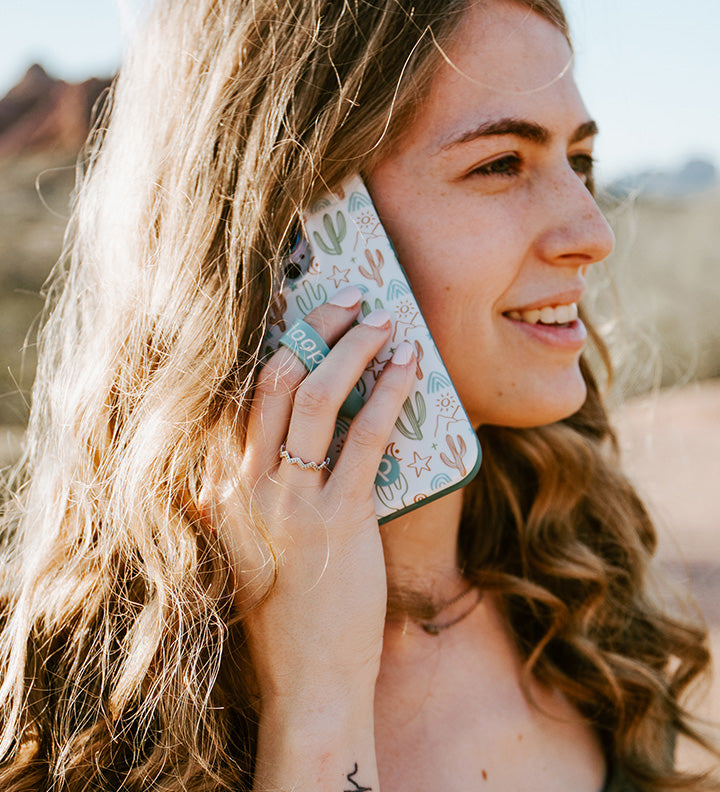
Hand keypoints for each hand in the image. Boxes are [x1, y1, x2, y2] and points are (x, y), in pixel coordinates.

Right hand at [202, 290, 415, 707]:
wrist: (306, 684)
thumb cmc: (285, 616)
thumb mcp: (249, 550)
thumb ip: (241, 503)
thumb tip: (264, 454)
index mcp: (220, 488)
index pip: (238, 395)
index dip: (273, 343)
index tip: (303, 311)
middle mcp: (245, 485)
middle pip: (273, 378)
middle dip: (314, 329)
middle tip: (350, 302)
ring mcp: (290, 501)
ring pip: (315, 395)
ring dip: (354, 348)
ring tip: (386, 323)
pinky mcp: (338, 519)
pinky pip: (365, 436)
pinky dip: (389, 392)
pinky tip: (410, 369)